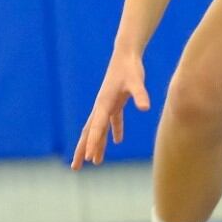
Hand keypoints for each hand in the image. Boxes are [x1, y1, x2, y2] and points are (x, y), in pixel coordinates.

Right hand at [71, 51, 149, 168]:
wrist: (126, 54)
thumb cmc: (130, 67)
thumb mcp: (136, 81)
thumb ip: (140, 95)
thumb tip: (145, 108)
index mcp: (104, 103)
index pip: (96, 127)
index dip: (93, 143)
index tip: (89, 159)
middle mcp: (102, 106)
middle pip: (89, 132)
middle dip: (83, 150)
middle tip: (75, 168)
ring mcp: (107, 104)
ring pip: (98, 129)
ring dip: (96, 145)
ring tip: (94, 162)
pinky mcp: (115, 102)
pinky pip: (112, 121)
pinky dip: (113, 131)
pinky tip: (117, 141)